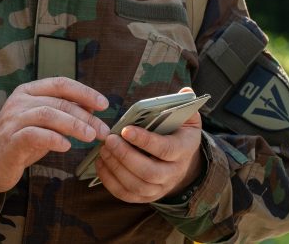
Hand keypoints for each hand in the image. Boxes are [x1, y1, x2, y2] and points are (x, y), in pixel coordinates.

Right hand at [0, 77, 109, 194]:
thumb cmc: (20, 140)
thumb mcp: (42, 122)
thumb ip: (62, 112)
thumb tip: (92, 106)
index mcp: (28, 91)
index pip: (60, 83)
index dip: (84, 92)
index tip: (104, 104)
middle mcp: (20, 101)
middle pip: (59, 101)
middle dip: (85, 115)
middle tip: (102, 130)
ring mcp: (13, 120)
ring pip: (48, 114)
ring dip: (73, 125)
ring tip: (90, 136)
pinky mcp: (10, 140)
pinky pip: (35, 134)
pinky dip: (54, 139)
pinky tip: (67, 146)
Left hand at [94, 87, 203, 203]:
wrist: (183, 162)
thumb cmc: (179, 133)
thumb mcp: (187, 117)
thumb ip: (184, 104)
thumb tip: (186, 91)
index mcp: (184, 150)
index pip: (165, 149)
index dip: (144, 141)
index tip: (125, 130)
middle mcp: (173, 173)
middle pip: (149, 172)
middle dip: (125, 156)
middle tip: (109, 140)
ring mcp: (159, 188)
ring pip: (136, 185)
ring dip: (115, 168)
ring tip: (103, 149)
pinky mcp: (145, 196)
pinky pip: (126, 194)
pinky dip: (110, 181)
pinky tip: (101, 162)